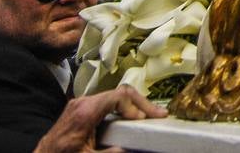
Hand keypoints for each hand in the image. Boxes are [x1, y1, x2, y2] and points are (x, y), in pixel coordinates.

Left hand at [33, 85, 166, 152]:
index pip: (119, 96)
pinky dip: (122, 108)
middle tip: (159, 114)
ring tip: (148, 116)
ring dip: (133, 105)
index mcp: (85, 111)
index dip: (137, 107)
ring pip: (114, 95)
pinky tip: (130, 118)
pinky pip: (106, 101)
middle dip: (141, 103)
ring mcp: (81, 103)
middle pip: (120, 92)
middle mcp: (83, 102)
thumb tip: (132, 148)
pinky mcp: (80, 107)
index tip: (146, 121)